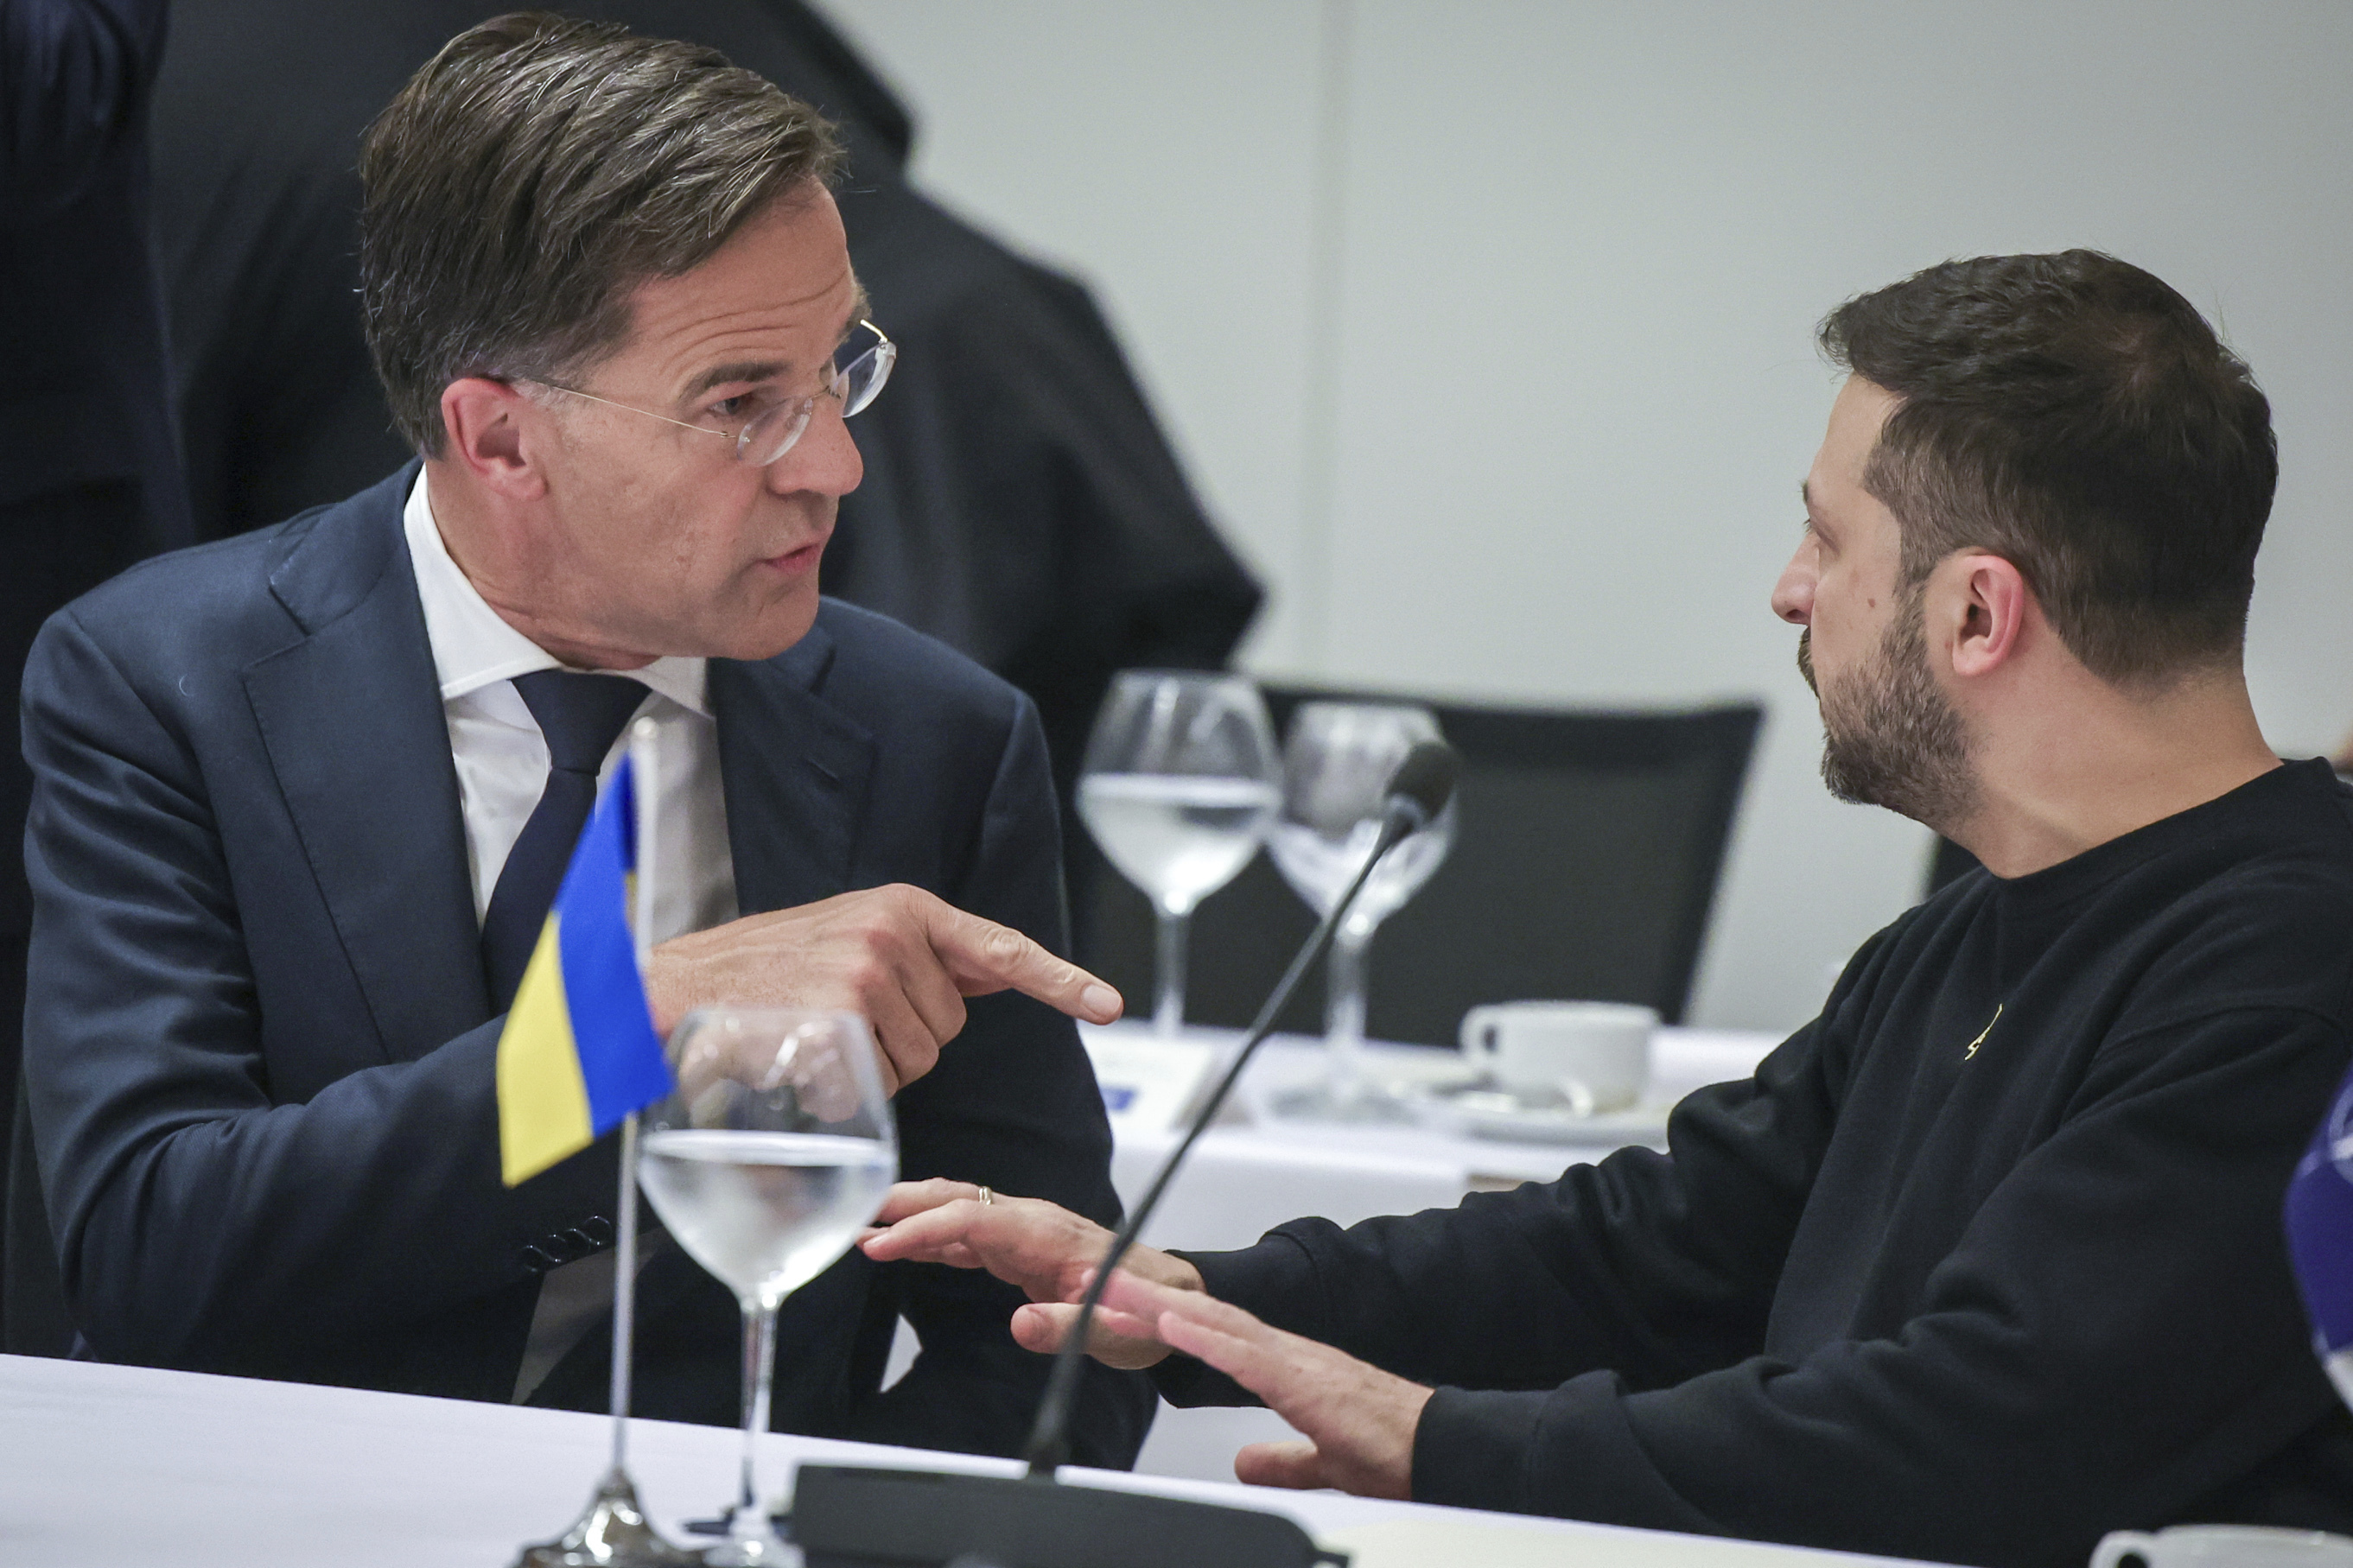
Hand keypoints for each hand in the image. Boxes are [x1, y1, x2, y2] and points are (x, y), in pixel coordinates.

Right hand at [644, 885, 1121, 1093]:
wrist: (676, 987)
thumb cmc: (762, 974)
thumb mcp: (847, 940)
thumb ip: (920, 958)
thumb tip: (988, 975)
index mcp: (904, 908)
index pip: (999, 944)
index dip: (1059, 979)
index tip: (1108, 1005)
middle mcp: (892, 932)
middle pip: (948, 1029)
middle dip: (904, 1041)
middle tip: (839, 1021)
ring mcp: (865, 972)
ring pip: (916, 1062)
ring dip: (873, 1069)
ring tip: (816, 1035)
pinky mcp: (838, 1015)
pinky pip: (875, 1084)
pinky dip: (843, 1091)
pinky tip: (801, 1059)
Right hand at [859, 1179, 1199, 1368]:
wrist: (1176, 1299)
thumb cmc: (1151, 1314)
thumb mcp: (1119, 1333)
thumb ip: (1070, 1326)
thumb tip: (1019, 1324)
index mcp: (1049, 1235)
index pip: (972, 1218)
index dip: (922, 1228)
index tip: (878, 1244)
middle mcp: (1033, 1221)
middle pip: (958, 1198)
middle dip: (902, 1203)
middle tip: (847, 1214)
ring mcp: (1026, 1230)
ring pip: (957, 1210)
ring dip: (909, 1217)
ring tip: (857, 1232)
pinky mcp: (1022, 1246)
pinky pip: (967, 1232)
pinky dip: (929, 1236)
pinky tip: (899, 1247)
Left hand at [1094, 1271, 1430, 1500]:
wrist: (1441, 1448)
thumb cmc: (1393, 1448)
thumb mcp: (1322, 1458)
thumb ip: (1283, 1460)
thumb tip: (1246, 1463)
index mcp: (1289, 1366)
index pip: (1215, 1333)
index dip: (1167, 1319)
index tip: (1123, 1310)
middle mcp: (1288, 1352)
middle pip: (1204, 1315)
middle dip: (1149, 1298)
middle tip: (1096, 1281)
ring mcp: (1297, 1361)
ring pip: (1216, 1324)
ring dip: (1161, 1307)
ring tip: (1114, 1291)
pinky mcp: (1307, 1382)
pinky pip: (1246, 1357)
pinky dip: (1205, 1339)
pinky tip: (1172, 1326)